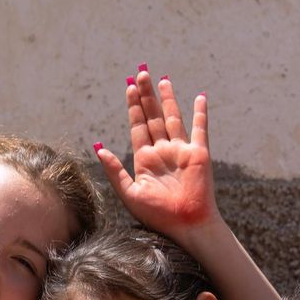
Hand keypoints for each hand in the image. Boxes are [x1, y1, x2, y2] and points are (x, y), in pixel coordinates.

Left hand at [95, 66, 218, 233]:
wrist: (186, 227)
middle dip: (146, 95)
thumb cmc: (158, 216)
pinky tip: (198, 97)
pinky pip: (200, 128)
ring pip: (172, 118)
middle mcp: (163, 152)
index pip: (138, 126)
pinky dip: (200, 112)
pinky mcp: (199, 154)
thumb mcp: (130, 194)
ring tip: (161, 79)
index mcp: (145, 160)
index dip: (133, 106)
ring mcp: (181, 151)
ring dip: (167, 98)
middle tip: (141, 72)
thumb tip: (99, 147)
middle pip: (153, 117)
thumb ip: (115, 171)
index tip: (129, 86)